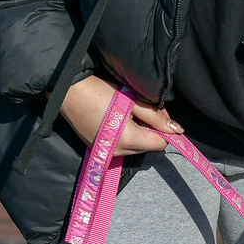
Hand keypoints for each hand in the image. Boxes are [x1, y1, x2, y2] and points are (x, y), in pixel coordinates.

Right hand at [61, 74, 178, 154]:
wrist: (67, 91)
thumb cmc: (100, 91)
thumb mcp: (132, 99)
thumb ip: (155, 115)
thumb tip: (176, 129)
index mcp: (129, 140)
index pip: (160, 144)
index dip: (163, 128)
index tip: (156, 113)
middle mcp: (118, 152)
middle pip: (147, 147)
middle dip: (150, 130)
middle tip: (140, 108)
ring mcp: (106, 152)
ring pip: (134, 147)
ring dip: (137, 132)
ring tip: (125, 112)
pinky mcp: (97, 148)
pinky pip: (120, 146)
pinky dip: (124, 135)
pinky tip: (114, 119)